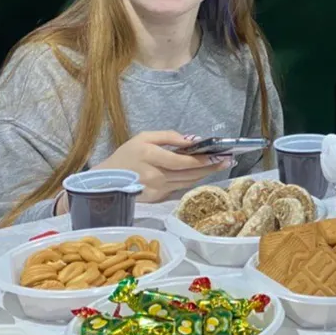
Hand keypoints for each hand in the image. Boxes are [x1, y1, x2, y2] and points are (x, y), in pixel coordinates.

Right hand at [92, 131, 231, 202]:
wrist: (106, 180)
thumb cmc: (126, 155)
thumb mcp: (143, 137)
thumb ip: (168, 136)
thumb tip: (192, 140)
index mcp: (149, 156)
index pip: (182, 161)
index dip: (202, 160)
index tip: (219, 155)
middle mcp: (154, 175)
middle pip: (189, 173)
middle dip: (211, 167)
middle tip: (228, 160)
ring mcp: (156, 190)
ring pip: (187, 182)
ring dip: (205, 175)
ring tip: (221, 166)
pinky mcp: (157, 198)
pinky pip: (180, 189)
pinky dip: (192, 181)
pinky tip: (203, 174)